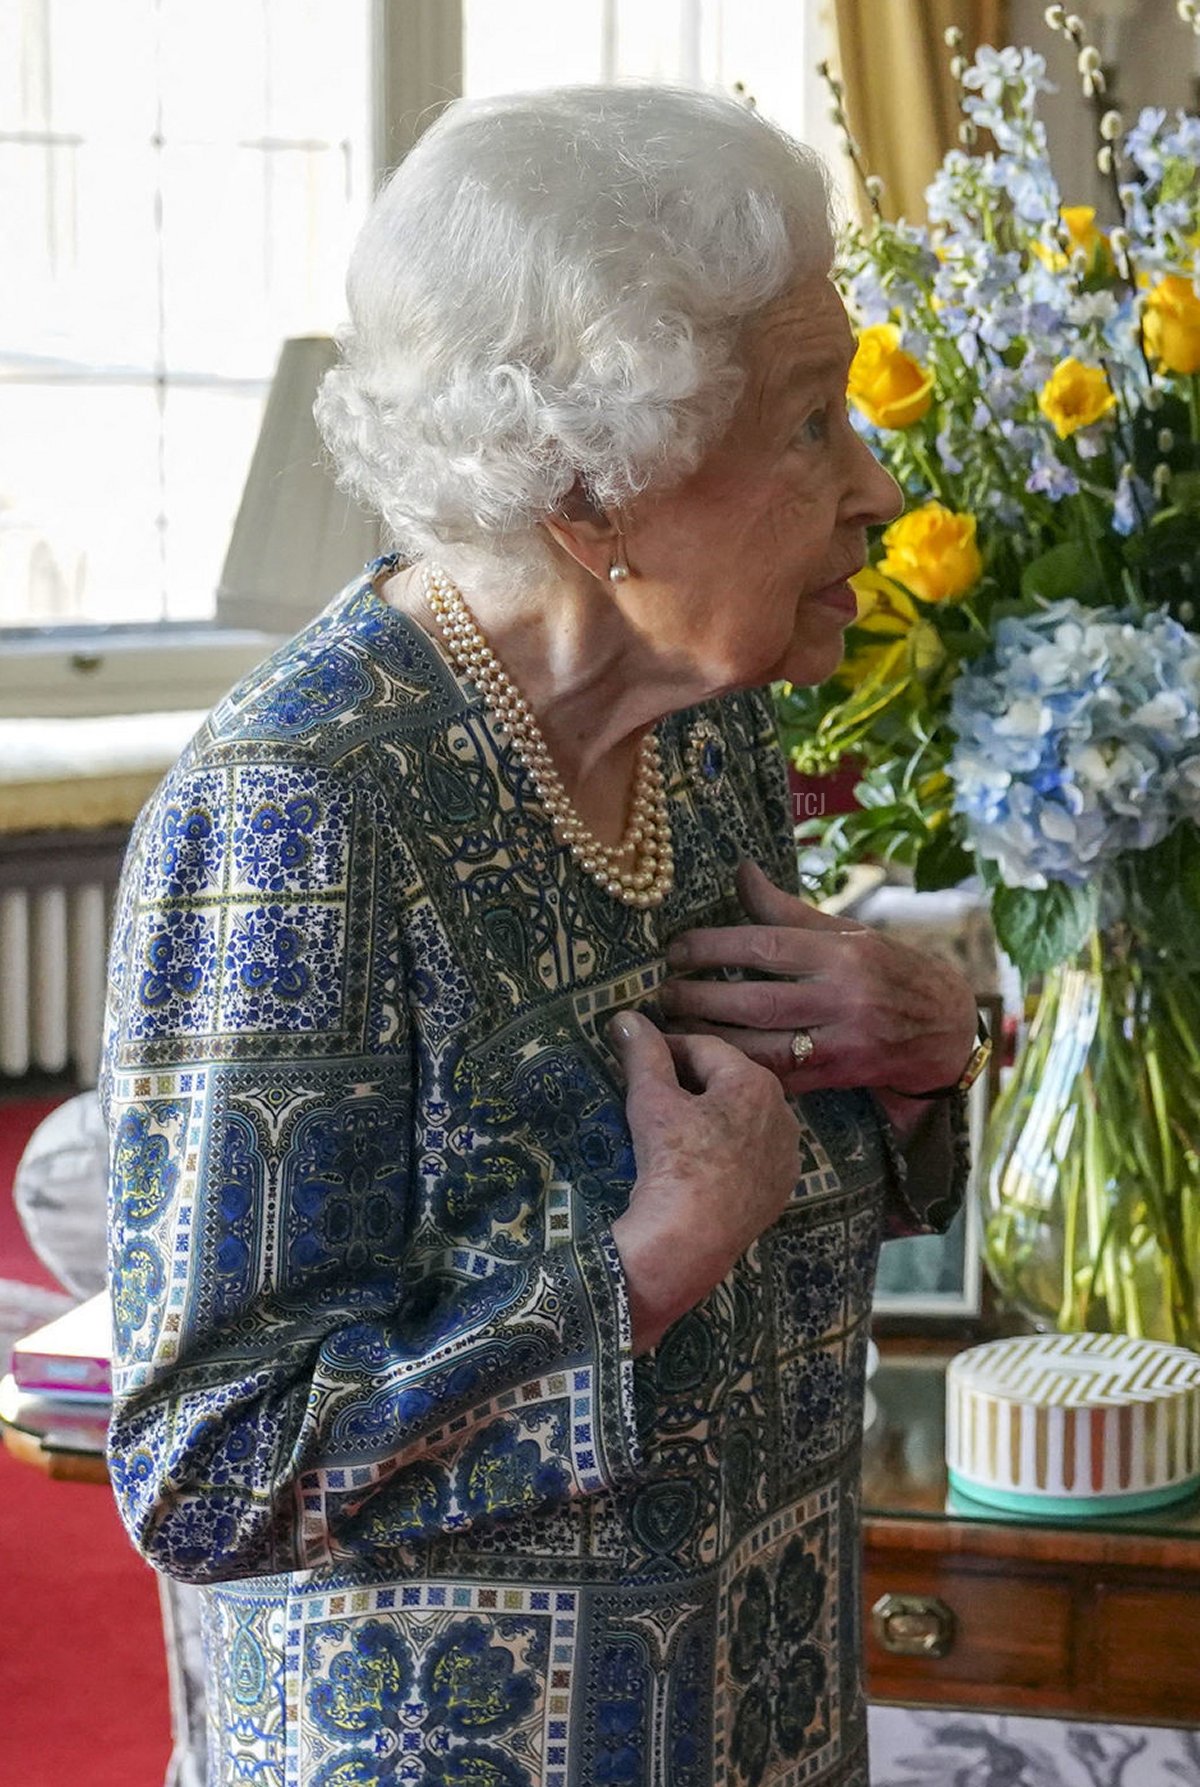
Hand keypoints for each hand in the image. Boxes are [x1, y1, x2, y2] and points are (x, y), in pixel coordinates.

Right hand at [608, 1010, 800, 1351]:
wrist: (690, 1239)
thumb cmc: (673, 1160)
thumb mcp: (651, 1100)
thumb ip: (642, 1053)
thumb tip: (626, 1016)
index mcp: (755, 1082)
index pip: (706, 1048)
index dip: (668, 1046)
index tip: (639, 1053)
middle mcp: (783, 1112)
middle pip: (729, 1081)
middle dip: (692, 1080)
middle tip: (654, 1089)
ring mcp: (786, 1154)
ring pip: (744, 1118)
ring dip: (713, 1114)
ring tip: (676, 1126)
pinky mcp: (781, 1188)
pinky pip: (753, 1154)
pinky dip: (729, 1148)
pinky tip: (703, 1160)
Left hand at [657, 859, 978, 1099]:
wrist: (945, 1030)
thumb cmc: (889, 970)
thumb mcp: (846, 932)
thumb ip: (787, 909)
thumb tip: (740, 871)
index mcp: (841, 952)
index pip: (766, 944)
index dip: (714, 946)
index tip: (676, 949)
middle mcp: (842, 997)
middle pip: (758, 999)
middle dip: (703, 997)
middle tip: (663, 993)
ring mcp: (842, 1042)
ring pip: (764, 1045)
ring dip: (711, 1039)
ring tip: (672, 1029)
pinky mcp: (838, 1078)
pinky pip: (780, 1076)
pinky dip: (741, 1069)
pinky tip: (707, 1061)